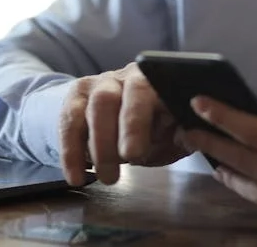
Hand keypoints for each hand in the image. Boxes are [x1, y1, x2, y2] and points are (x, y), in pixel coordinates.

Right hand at [58, 62, 188, 185]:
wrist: (129, 117)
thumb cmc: (160, 127)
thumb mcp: (176, 131)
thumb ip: (182, 133)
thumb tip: (187, 135)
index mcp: (154, 80)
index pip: (143, 92)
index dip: (136, 121)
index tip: (134, 153)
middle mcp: (123, 76)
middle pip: (108, 99)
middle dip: (111, 135)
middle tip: (119, 170)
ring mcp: (97, 85)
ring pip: (88, 109)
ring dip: (96, 147)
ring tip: (106, 179)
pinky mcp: (76, 99)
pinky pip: (69, 123)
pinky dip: (70, 153)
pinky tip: (75, 177)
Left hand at [180, 96, 256, 225]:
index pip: (251, 131)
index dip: (221, 117)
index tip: (197, 103)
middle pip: (241, 162)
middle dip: (210, 144)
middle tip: (184, 130)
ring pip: (250, 187)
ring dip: (224, 169)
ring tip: (205, 153)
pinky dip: (248, 187)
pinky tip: (237, 177)